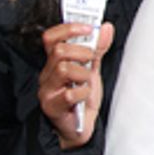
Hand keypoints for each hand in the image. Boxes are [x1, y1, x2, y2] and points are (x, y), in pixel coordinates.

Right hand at [37, 21, 114, 148]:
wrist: (80, 126)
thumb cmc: (82, 97)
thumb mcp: (92, 69)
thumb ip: (98, 49)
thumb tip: (106, 28)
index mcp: (55, 61)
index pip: (51, 37)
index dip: (69, 29)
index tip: (89, 28)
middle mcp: (47, 74)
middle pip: (59, 51)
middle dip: (83, 52)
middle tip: (91, 61)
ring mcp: (47, 90)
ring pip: (64, 69)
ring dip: (84, 74)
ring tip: (87, 81)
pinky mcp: (52, 107)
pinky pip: (70, 94)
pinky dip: (84, 92)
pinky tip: (84, 96)